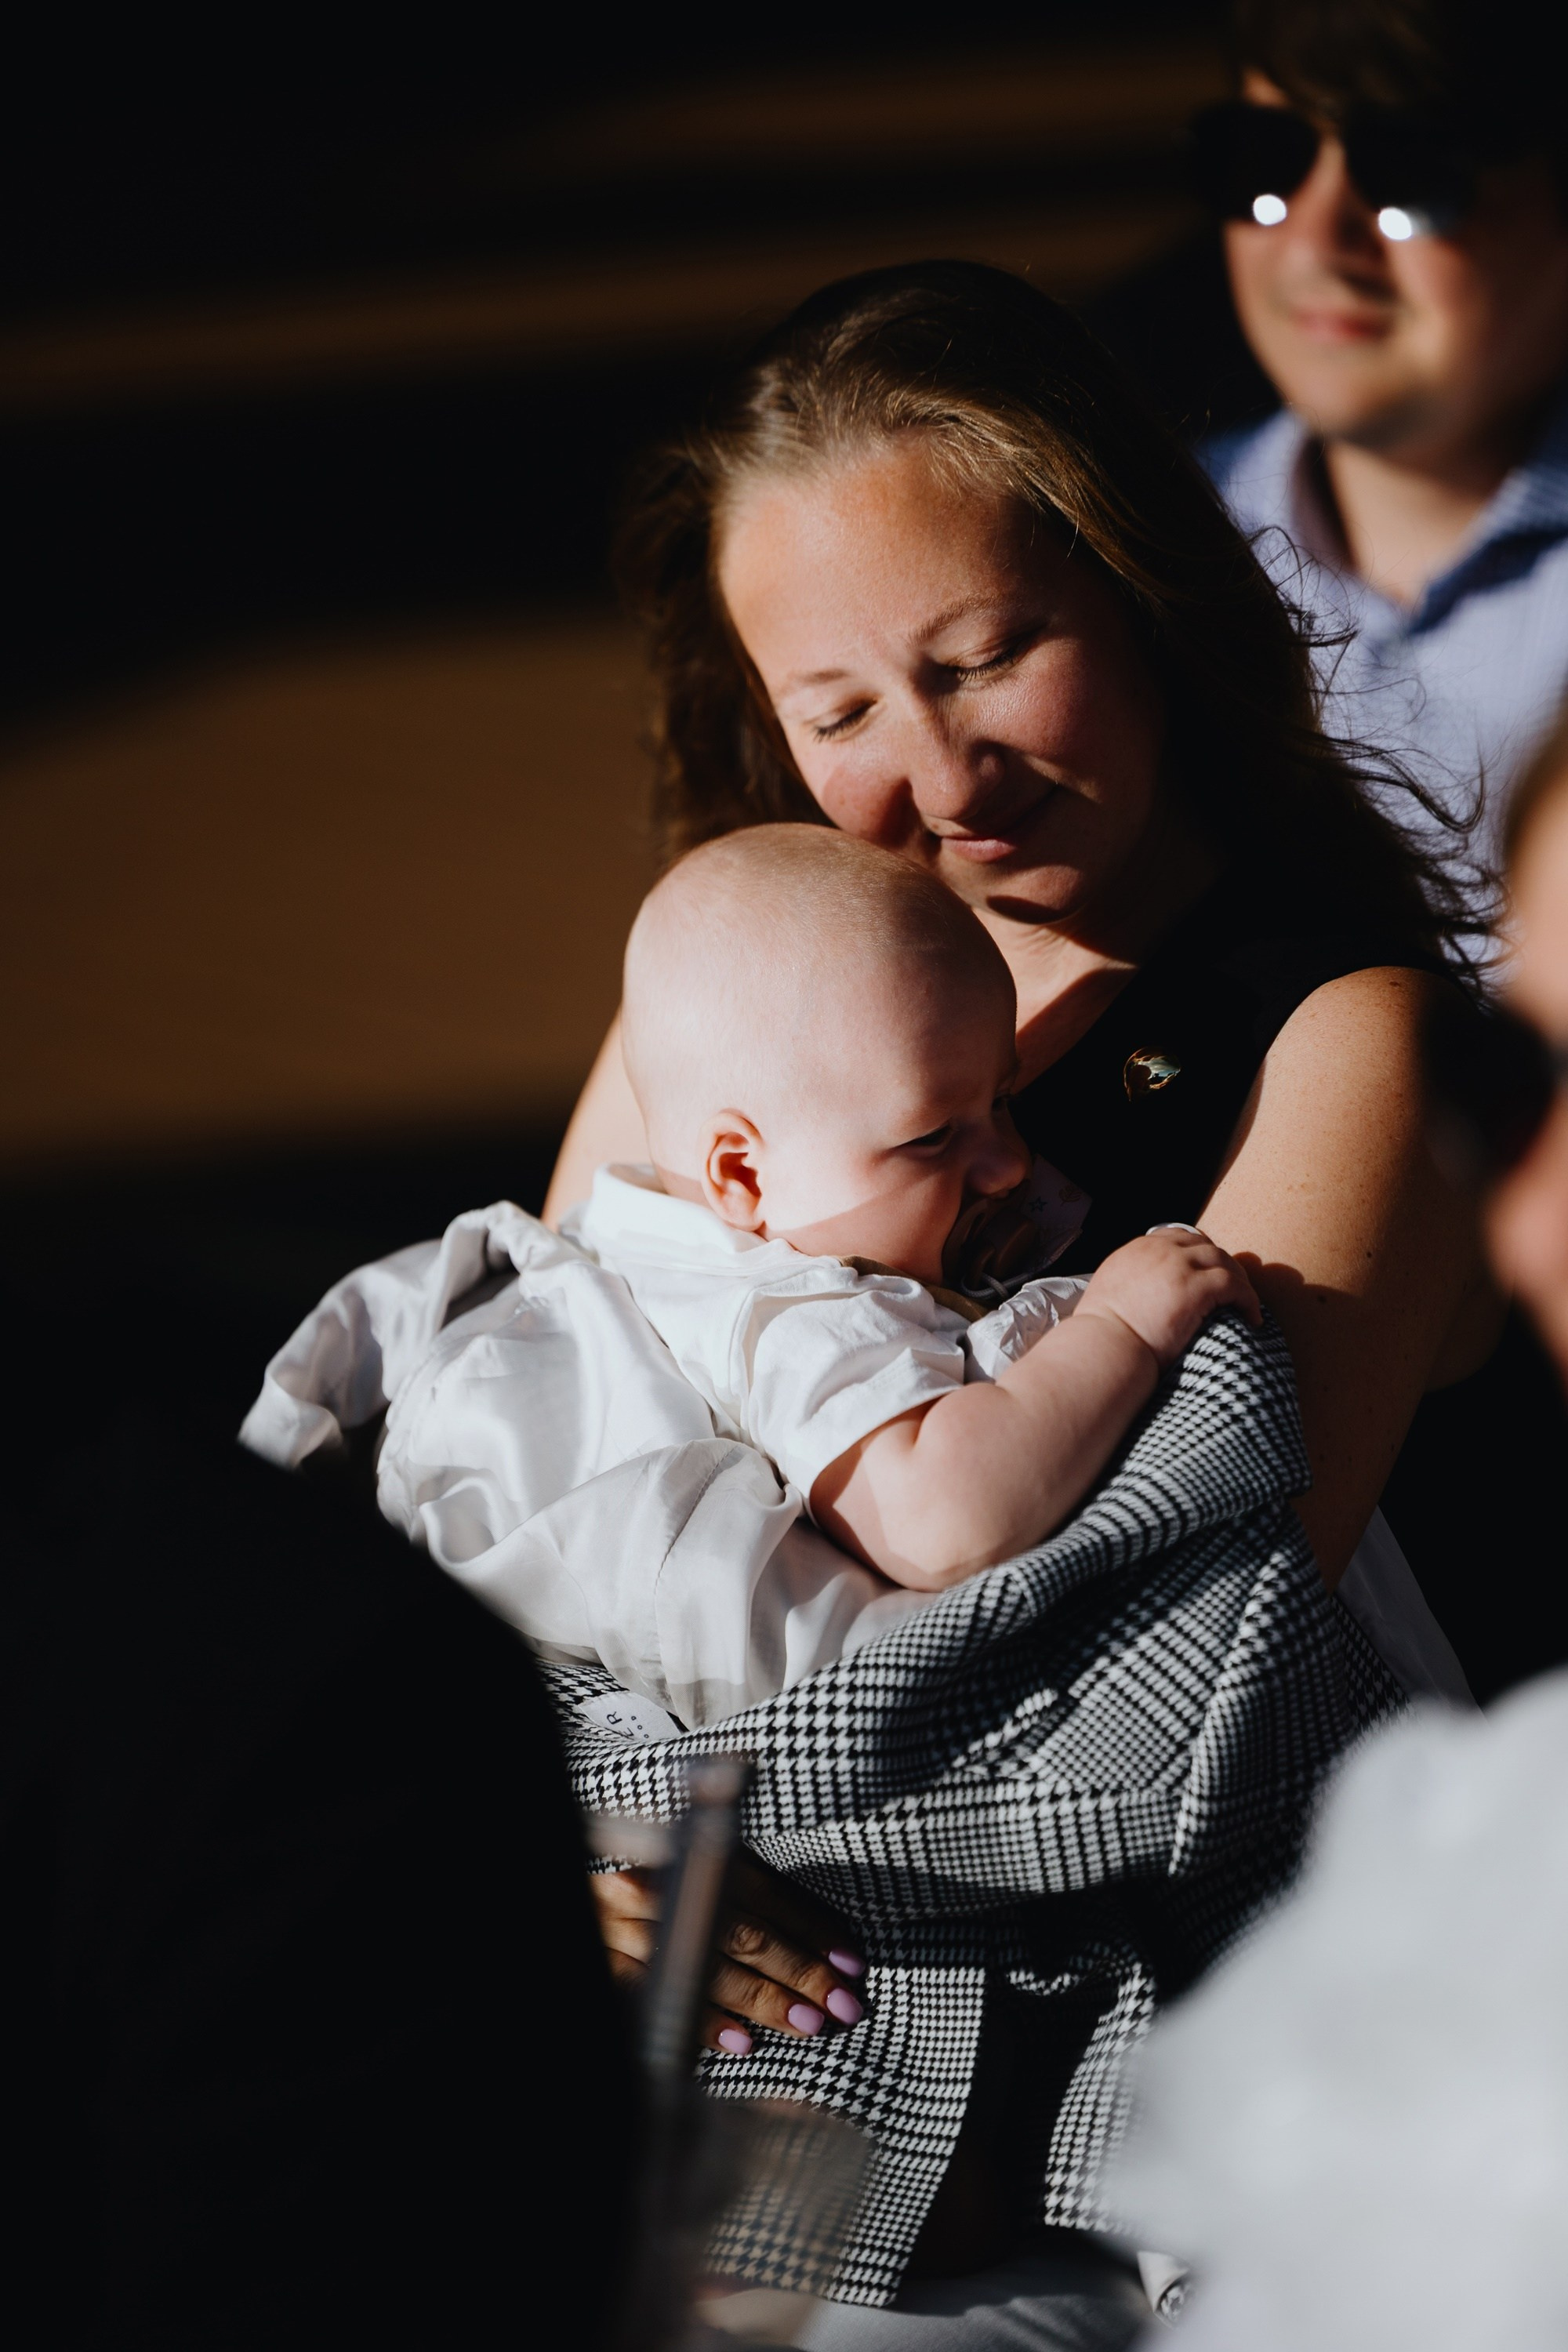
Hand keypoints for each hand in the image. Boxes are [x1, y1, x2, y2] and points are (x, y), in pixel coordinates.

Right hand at [590, 1849, 866, 2053]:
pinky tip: (742, 2042)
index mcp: (683, 1853)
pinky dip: (705, 2022)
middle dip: (799, 1970)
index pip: (761, 1893)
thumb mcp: (692, 1875)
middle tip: (842, 2003)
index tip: (850, 1961)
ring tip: (808, 2023)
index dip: (810, 1927)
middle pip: (741, 1933)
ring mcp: (625, 1931)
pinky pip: (662, 2000)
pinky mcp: (607, 1968)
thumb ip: (743, 1896)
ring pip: (708, 1969)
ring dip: (765, 2000)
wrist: (581, 1903)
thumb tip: (819, 1942)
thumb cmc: (649, 1889)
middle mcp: (655, 1888)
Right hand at [1076, 1226, 1260, 1369]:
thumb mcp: (1110, 1291)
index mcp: (1137, 1249)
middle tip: (1235, 1292)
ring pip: (1224, 1261)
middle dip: (1223, 1266)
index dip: (1199, 1253)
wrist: (1104, 1348)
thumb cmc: (1104, 1335)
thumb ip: (1131, 1280)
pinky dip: (1248, 1300)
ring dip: (1239, 1282)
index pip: (1178, 1237)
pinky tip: (1251, 1319)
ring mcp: (1178, 1266)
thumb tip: (1146, 1293)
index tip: (1209, 1272)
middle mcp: (1159, 1250)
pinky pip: (1235, 1285)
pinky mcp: (1196, 1287)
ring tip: (1246, 1306)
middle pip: (1205, 1246)